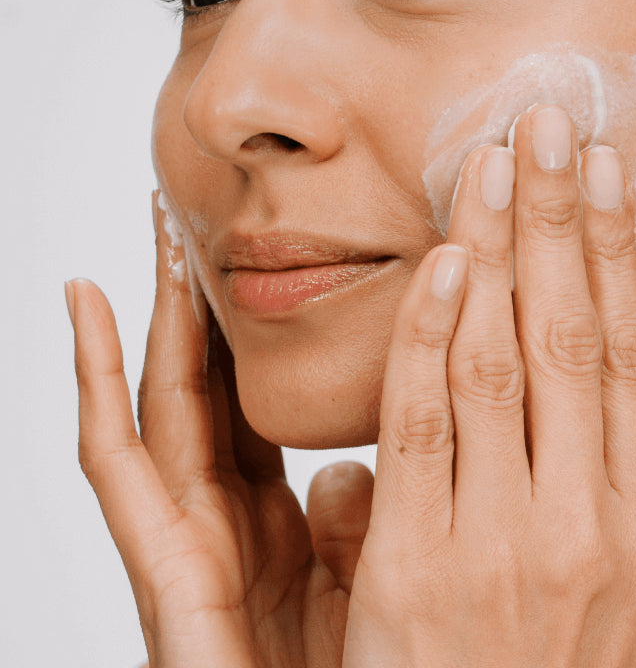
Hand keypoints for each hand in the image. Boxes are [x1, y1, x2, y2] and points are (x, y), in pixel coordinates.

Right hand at [69, 193, 372, 667]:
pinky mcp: (165, 575)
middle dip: (198, 305)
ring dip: (153, 313)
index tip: (274, 257)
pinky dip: (96, 376)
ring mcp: (188, 546)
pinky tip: (89, 300)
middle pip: (213, 388)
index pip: (267, 401)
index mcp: (282, 525)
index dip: (260, 331)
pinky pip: (122, 462)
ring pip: (165, 402)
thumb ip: (362, 524)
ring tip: (155, 230)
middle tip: (198, 215)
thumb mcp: (377, 589)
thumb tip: (342, 468)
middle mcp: (228, 525)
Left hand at [343, 105, 635, 666]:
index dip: (623, 253)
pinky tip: (444, 262)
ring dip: (497, 249)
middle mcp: (578, 523)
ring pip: (496, 360)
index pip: (633, 353)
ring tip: (497, 161)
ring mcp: (494, 545)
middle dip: (559, 217)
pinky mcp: (412, 574)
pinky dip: (429, 336)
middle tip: (549, 119)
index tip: (613, 169)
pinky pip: (421, 426)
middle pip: (569, 334)